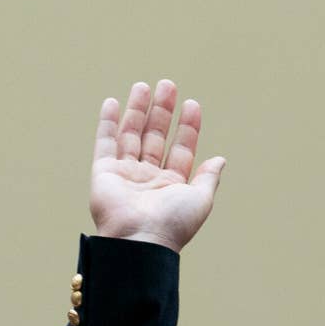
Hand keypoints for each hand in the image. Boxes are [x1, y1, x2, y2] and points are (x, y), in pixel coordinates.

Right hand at [89, 79, 226, 253]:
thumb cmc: (172, 224)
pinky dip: (107, 123)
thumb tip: (220, 159)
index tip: (192, 105)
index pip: (181, 149)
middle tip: (168, 85)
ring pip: (131, 135)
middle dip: (162, 112)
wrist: (140, 240)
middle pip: (155, 137)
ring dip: (137, 110)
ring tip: (144, 86)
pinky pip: (105, 143)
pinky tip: (112, 102)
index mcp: (171, 186)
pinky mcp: (103, 173)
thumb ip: (209, 178)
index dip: (187, 127)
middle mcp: (148, 179)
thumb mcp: (201, 200)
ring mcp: (125, 175)